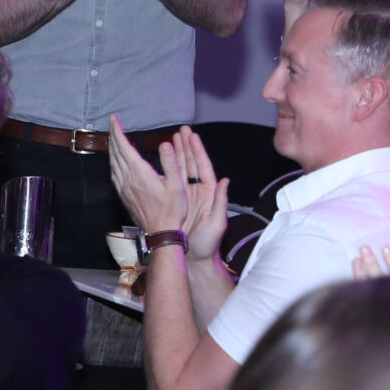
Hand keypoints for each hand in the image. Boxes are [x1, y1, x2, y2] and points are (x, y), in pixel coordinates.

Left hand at [107, 117, 187, 232]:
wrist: (160, 233)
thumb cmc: (172, 211)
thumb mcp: (177, 185)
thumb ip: (171, 162)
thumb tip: (165, 143)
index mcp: (140, 173)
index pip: (124, 147)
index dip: (117, 131)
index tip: (114, 119)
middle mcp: (128, 179)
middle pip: (115, 153)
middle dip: (113, 136)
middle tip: (113, 124)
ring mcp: (124, 188)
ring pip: (113, 164)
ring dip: (112, 149)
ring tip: (114, 139)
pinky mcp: (124, 196)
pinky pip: (114, 175)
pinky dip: (113, 163)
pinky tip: (116, 163)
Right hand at [172, 128, 229, 262]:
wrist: (194, 260)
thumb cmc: (207, 244)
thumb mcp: (218, 223)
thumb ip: (222, 201)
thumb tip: (226, 180)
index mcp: (209, 193)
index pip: (203, 167)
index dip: (197, 150)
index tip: (192, 136)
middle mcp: (198, 192)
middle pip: (191, 164)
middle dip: (186, 146)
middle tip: (181, 130)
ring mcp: (187, 197)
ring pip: (181, 170)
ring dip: (177, 153)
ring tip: (172, 138)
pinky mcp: (177, 203)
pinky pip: (172, 182)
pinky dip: (168, 169)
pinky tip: (163, 160)